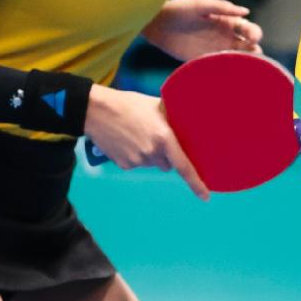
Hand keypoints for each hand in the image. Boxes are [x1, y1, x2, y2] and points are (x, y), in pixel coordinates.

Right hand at [84, 85, 209, 199]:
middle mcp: (151, 153)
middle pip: (167, 164)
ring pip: (151, 163)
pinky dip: (135, 156)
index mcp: (164, 138)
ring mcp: (137, 161)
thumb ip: (172, 118)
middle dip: (165, 155)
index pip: (184, 166)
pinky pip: (137, 164)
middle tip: (155, 137)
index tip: (206, 196)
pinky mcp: (124, 165)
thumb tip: (186, 122)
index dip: (196, 183)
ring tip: (137, 134)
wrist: (95, 111)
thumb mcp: (155, 105)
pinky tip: (127, 140)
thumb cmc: (128, 104)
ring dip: (150, 154)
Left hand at [143, 0, 262, 62]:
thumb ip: (222, 7)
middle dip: (254, 52)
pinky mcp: (204, 61)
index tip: (254, 38)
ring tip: (243, 66)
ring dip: (243, 63)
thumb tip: (246, 12)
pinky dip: (226, 71)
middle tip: (253, 55)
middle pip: (248, 47)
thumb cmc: (179, 9)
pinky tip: (227, 73)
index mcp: (228, 22)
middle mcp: (226, 37)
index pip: (249, 30)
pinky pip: (219, 67)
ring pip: (237, 59)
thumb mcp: (201, 5)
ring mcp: (216, 50)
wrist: (157, 23)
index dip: (255, 34)